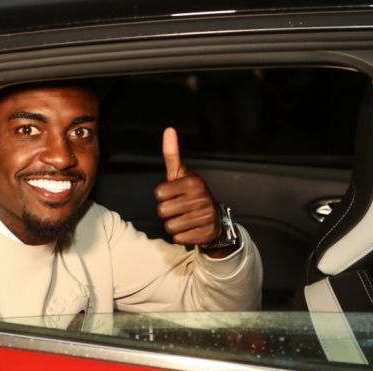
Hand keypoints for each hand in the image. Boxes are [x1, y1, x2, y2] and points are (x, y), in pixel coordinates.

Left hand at [154, 127, 218, 245]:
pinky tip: (191, 229)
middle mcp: (201, 197)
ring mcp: (205, 216)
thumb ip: (172, 154)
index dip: (163, 196)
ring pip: (169, 226)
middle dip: (167, 212)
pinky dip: (181, 236)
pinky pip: (179, 238)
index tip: (174, 194)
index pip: (158, 193)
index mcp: (192, 182)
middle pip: (162, 211)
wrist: (214, 218)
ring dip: (173, 225)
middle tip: (179, 208)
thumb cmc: (190, 194)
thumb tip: (169, 130)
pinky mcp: (205, 233)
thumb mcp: (181, 174)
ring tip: (185, 218)